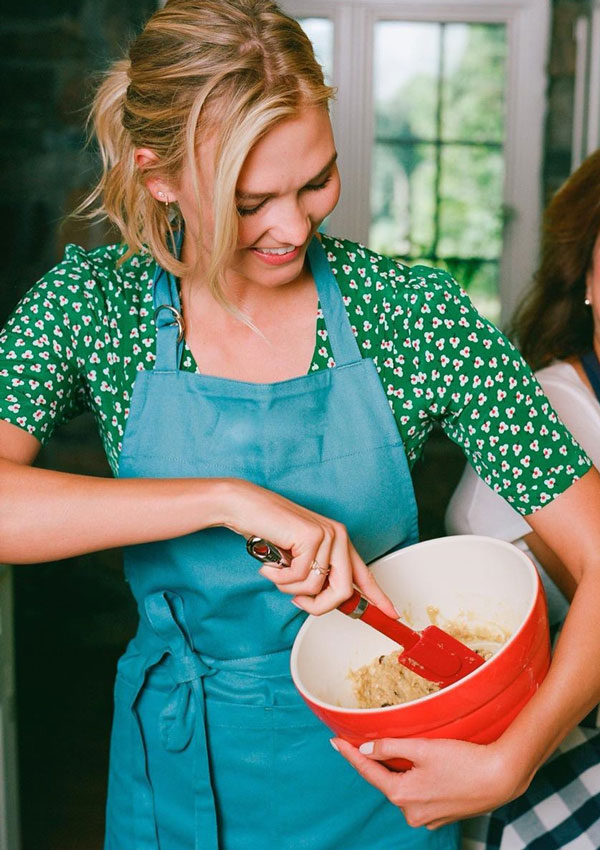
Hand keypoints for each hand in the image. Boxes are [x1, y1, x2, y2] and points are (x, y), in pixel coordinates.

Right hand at [220, 478, 397, 616]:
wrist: (245, 506)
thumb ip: (317, 576)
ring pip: (317, 589)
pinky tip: (270, 565)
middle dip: (318, 606)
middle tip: (297, 601)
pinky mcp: (312, 536)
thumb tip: (332, 603)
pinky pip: (299, 579)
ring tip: (276, 570)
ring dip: (290, 588)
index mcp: (338, 541)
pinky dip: (280, 578)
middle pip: (343, 592)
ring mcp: (327, 535)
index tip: (392, 614)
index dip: (378, 597)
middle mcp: (338, 536)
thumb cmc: (268, 532)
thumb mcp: (298, 558)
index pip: (363, 575)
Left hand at [331, 736, 519, 828]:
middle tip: (368, 739)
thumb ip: (390, 748)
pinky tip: (426, 767)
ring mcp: (427, 818)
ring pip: (404, 787)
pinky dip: (416, 780)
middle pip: (386, 780)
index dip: (350, 754)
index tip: (335, 742)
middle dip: (379, 761)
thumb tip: (365, 749)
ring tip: (404, 751)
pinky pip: (420, 795)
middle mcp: (411, 812)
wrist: (500, 779)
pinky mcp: (441, 815)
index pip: (368, 771)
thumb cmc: (463, 761)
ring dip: (401, 770)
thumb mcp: (422, 748)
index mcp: (402, 795)